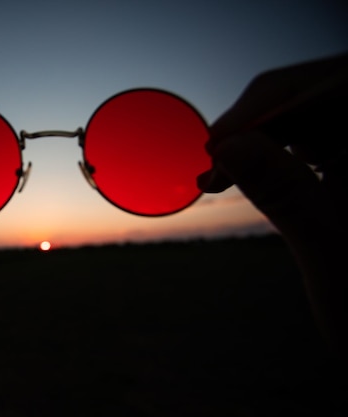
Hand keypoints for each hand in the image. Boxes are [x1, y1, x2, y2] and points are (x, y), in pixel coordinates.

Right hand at [198, 52, 347, 358]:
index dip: (271, 104)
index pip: (337, 86)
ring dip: (268, 141)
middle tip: (214, 161)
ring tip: (224, 174)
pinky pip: (321, 147)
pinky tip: (253, 177)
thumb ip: (286, 193)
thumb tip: (228, 146)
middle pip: (324, 97)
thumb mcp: (331, 254)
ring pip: (318, 121)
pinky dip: (282, 159)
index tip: (218, 140)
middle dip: (264, 123)